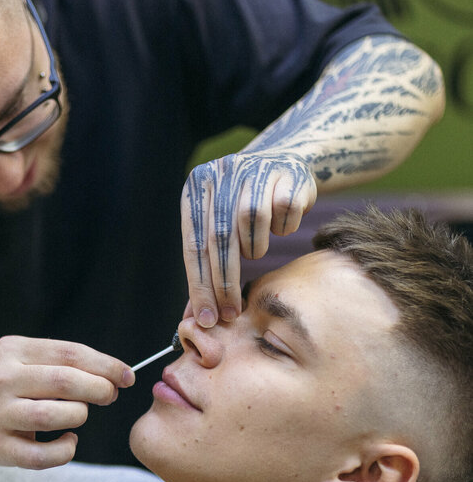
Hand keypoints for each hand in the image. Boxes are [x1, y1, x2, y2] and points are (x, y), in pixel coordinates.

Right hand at [0, 336, 133, 468]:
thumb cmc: (6, 386)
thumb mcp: (24, 359)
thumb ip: (64, 363)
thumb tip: (116, 376)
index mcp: (12, 351)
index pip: (69, 354)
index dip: (105, 365)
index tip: (127, 376)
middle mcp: (2, 380)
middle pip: (64, 382)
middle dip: (98, 389)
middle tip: (109, 396)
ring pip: (54, 416)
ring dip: (79, 415)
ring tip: (79, 415)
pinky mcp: (0, 448)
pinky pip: (43, 456)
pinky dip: (65, 450)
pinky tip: (69, 442)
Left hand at [181, 149, 316, 326]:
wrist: (282, 163)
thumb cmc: (242, 208)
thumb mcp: (217, 231)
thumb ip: (205, 271)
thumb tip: (195, 318)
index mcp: (197, 188)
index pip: (194, 245)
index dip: (200, 286)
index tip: (208, 319)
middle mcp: (222, 173)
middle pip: (221, 238)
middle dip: (225, 283)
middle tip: (231, 313)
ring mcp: (256, 169)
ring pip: (252, 220)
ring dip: (255, 247)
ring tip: (256, 249)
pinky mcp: (288, 172)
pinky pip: (285, 212)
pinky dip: (283, 227)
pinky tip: (280, 225)